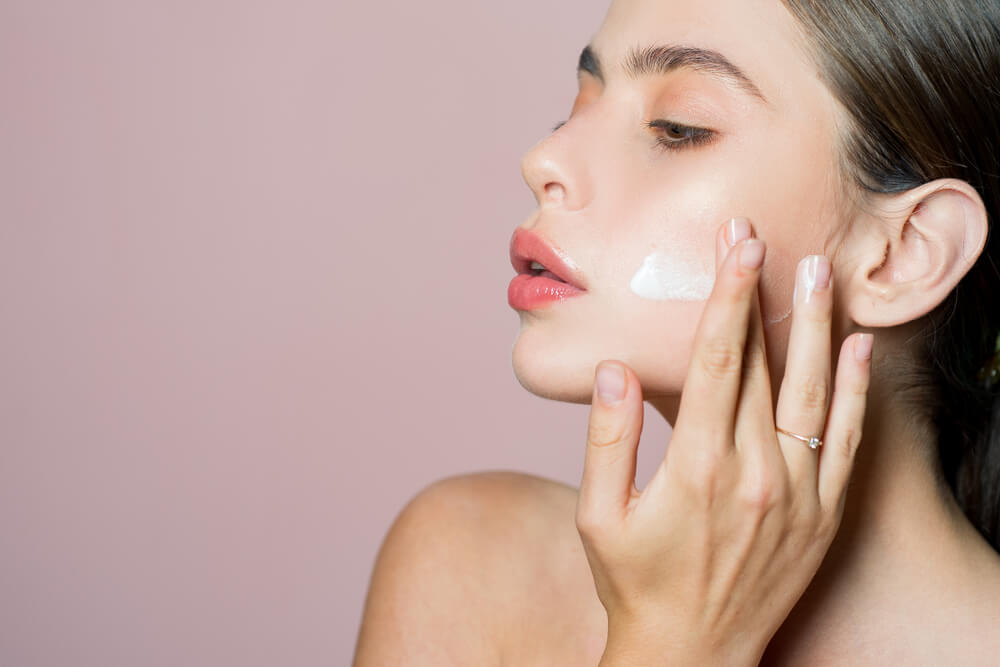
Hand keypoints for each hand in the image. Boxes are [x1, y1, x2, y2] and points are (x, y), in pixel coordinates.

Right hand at [576, 218, 873, 665]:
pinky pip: (844, 441)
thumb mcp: (598, 517)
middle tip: (761, 237)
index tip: (735, 247)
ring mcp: (797, 494)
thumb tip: (615, 368)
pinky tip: (857, 348)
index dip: (727, 297)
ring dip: (816, 327)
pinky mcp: (822, 515)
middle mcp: (755, 474)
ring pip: (811, 391)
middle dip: (761, 293)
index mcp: (697, 468)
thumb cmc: (634, 583)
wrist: (693, 656)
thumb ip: (606, 439)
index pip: (717, 361)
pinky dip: (854, 392)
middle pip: (762, 365)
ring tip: (818, 271)